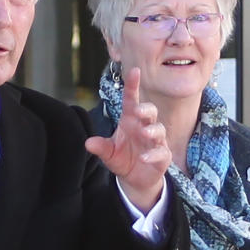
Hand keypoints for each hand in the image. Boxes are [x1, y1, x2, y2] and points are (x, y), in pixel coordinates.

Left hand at [85, 66, 170, 212]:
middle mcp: (144, 127)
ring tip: (144, 134)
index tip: (134, 71)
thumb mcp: (108, 153)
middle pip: (150, 111)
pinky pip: (161, 152)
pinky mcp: (162, 156)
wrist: (135, 179)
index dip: (133, 86)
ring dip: (152, 131)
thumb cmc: (122, 158)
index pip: (132, 100)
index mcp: (130, 121)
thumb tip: (87, 143)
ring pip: (159, 130)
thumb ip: (100, 147)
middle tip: (138, 111)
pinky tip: (144, 158)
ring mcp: (155, 141)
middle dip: (145, 109)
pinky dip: (153, 154)